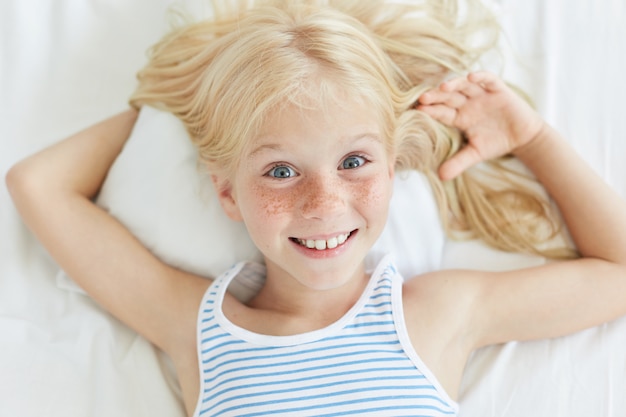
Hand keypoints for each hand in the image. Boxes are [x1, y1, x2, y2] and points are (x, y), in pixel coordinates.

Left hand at [417, 71, 544, 179]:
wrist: (523, 137)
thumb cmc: (496, 142)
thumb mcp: (476, 154)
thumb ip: (458, 163)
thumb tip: (441, 177)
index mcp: (460, 117)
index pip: (442, 112)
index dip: (431, 110)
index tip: (418, 110)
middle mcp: (468, 103)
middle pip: (448, 97)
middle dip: (436, 96)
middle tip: (423, 98)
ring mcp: (482, 95)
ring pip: (465, 85)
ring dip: (455, 84)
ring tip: (443, 87)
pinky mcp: (498, 90)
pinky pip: (488, 80)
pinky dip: (480, 77)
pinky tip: (471, 77)